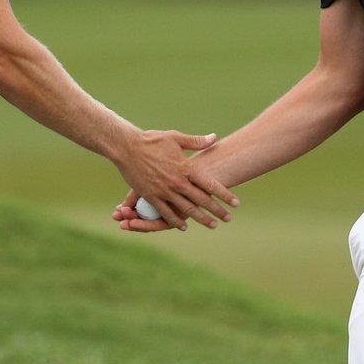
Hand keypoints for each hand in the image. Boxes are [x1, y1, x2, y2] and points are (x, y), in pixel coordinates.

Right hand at [113, 129, 237, 229]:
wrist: (127, 147)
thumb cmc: (152, 140)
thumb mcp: (175, 138)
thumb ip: (196, 141)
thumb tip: (214, 137)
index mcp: (186, 168)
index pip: (210, 184)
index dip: (225, 194)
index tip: (236, 202)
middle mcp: (177, 182)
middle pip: (202, 200)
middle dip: (217, 211)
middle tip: (228, 218)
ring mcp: (164, 191)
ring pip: (186, 210)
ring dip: (200, 219)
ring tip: (212, 225)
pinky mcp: (151, 196)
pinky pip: (165, 213)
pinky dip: (175, 221)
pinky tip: (183, 226)